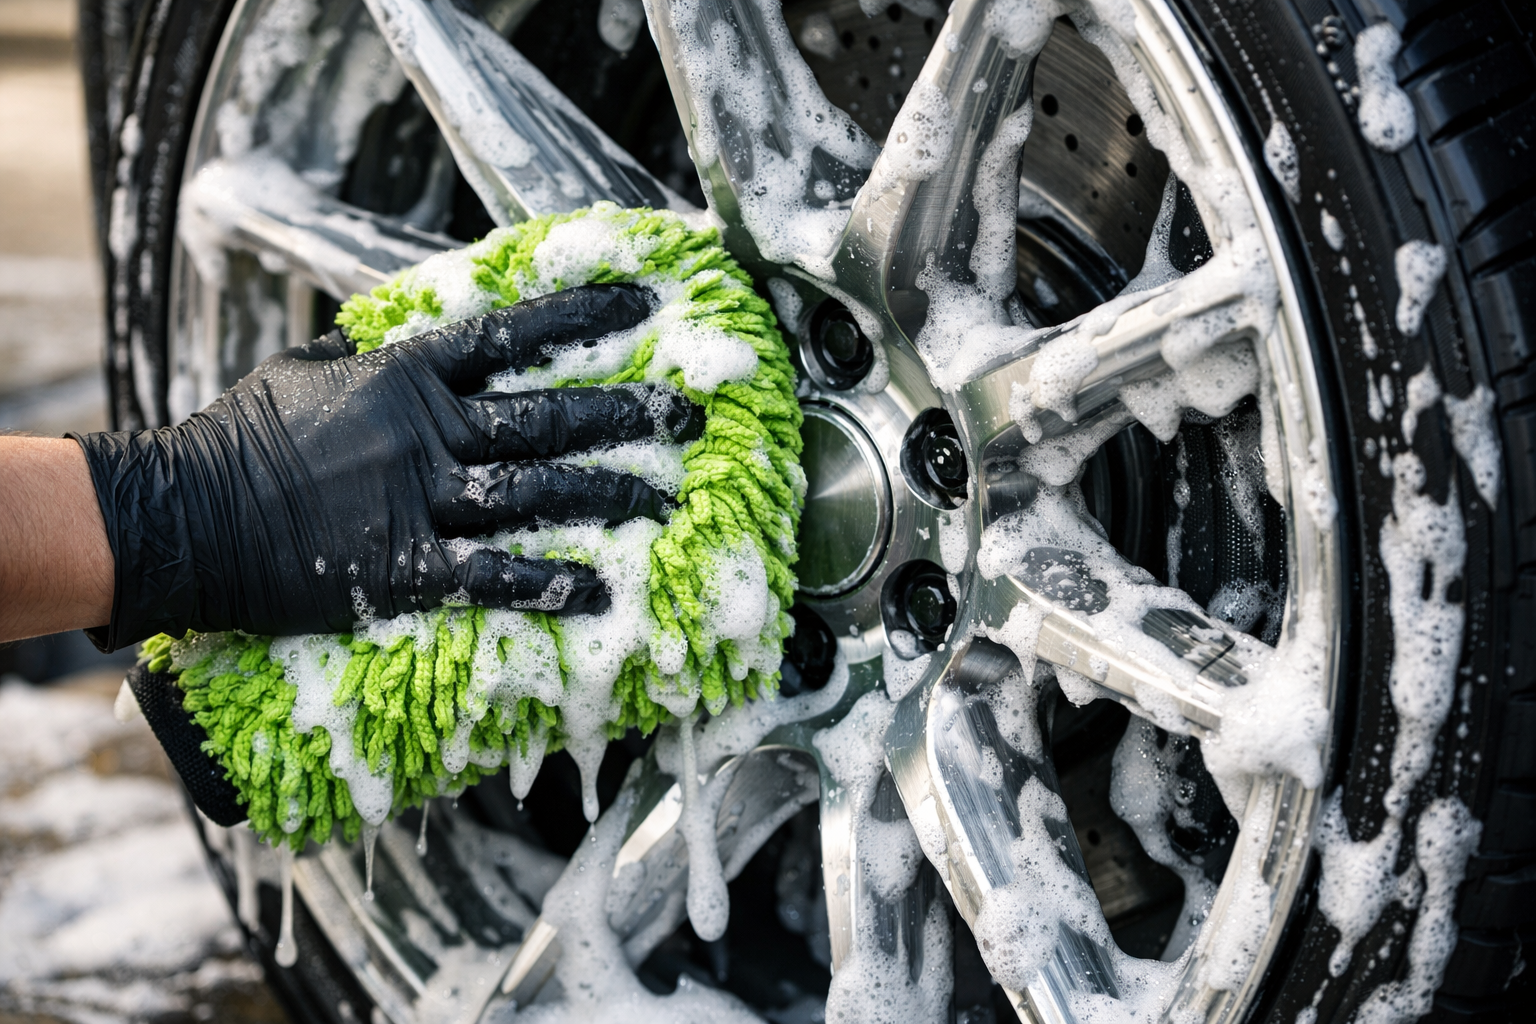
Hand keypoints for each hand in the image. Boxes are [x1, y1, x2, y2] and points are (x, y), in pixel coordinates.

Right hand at [73, 283, 700, 650]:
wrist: (188, 517)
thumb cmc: (239, 439)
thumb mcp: (302, 370)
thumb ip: (360, 355)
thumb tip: (383, 335)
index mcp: (407, 376)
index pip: (512, 335)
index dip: (583, 317)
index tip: (645, 302)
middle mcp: (429, 432)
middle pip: (550, 416)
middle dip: (628, 415)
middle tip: (690, 416)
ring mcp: (422, 501)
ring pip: (541, 491)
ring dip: (611, 494)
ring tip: (670, 500)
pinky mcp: (408, 568)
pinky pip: (496, 574)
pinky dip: (550, 581)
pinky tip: (601, 588)